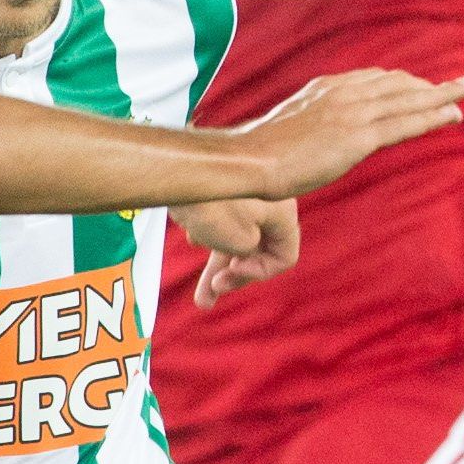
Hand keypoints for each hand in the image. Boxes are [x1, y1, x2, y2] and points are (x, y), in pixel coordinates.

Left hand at [177, 196, 299, 305]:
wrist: (179, 165)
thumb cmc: (211, 203)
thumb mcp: (239, 242)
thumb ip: (249, 254)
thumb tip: (241, 247)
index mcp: (282, 213)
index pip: (284, 257)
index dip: (259, 273)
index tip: (232, 271)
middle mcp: (268, 201)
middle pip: (256, 249)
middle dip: (231, 278)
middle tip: (207, 298)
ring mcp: (245, 193)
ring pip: (234, 235)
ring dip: (216, 264)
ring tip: (199, 291)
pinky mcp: (222, 188)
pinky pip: (220, 218)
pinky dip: (208, 235)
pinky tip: (191, 235)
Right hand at [230, 71, 463, 197]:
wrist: (249, 161)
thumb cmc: (257, 155)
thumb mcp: (286, 130)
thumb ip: (306, 126)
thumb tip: (306, 139)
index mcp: (325, 89)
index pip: (373, 79)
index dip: (401, 82)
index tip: (419, 85)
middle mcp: (343, 93)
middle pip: (397, 83)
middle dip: (429, 84)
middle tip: (457, 84)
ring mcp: (353, 113)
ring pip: (408, 99)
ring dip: (441, 94)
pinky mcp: (359, 137)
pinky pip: (406, 123)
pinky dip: (433, 116)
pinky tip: (454, 114)